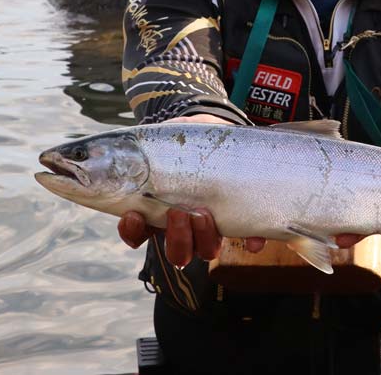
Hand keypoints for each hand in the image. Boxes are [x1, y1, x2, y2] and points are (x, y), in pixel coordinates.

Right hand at [117, 113, 265, 262]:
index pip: (138, 233)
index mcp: (157, 209)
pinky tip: (252, 238)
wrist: (220, 129)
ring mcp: (212, 225)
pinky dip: (250, 240)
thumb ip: (147, 144)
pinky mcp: (241, 218)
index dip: (133, 232)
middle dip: (176, 238)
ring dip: (203, 238)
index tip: (133, 215)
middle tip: (177, 212)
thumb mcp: (164, 137)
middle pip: (177, 251)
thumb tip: (128, 140)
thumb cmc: (184, 138)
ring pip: (206, 250)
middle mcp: (184, 225)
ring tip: (203, 213)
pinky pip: (247, 238)